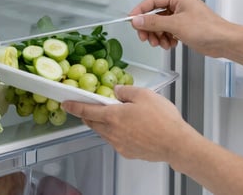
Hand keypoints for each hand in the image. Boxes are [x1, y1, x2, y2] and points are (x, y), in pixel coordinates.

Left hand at [61, 85, 198, 161]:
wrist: (175, 143)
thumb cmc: (162, 120)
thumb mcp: (144, 95)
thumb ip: (126, 91)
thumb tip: (118, 91)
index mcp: (113, 116)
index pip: (87, 111)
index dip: (74, 107)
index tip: (66, 104)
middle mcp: (113, 132)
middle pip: (92, 124)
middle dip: (88, 116)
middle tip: (88, 108)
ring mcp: (120, 144)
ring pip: (104, 133)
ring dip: (103, 124)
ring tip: (114, 116)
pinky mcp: (128, 152)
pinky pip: (116, 141)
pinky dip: (116, 133)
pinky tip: (128, 128)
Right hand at [129, 0, 231, 56]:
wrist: (223, 41)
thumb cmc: (207, 29)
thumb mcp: (176, 25)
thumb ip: (154, 23)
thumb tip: (137, 20)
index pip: (152, 1)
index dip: (140, 11)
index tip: (131, 21)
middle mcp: (179, 4)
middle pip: (154, 14)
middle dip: (149, 28)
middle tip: (145, 38)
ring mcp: (182, 16)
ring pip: (160, 25)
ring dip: (158, 36)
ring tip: (161, 43)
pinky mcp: (184, 27)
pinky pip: (168, 31)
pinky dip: (166, 39)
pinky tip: (171, 44)